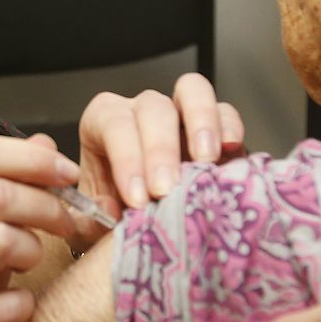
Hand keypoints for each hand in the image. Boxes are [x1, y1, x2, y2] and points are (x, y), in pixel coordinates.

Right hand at [0, 135, 79, 321]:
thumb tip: (43, 146)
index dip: (30, 160)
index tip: (68, 174)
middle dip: (46, 206)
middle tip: (67, 223)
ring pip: (1, 241)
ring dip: (34, 251)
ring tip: (31, 263)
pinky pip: (5, 304)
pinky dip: (24, 305)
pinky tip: (15, 309)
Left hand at [77, 74, 242, 228]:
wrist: (148, 230)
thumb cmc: (114, 217)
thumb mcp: (91, 223)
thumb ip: (90, 217)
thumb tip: (110, 208)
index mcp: (103, 126)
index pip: (111, 122)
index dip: (125, 157)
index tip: (137, 198)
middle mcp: (141, 112)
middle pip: (152, 107)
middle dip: (160, 149)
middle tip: (166, 189)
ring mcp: (181, 114)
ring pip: (191, 91)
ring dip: (200, 122)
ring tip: (205, 160)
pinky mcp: (217, 129)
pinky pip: (225, 111)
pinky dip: (229, 126)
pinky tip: (230, 148)